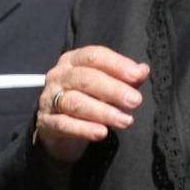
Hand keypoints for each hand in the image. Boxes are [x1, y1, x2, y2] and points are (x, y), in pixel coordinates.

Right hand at [35, 46, 148, 164]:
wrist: (59, 126)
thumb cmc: (89, 97)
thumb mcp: (108, 84)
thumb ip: (126, 77)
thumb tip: (143, 70)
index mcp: (73, 60)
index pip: (94, 56)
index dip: (117, 64)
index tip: (137, 76)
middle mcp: (59, 76)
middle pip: (86, 79)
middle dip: (114, 90)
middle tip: (136, 101)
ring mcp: (49, 98)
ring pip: (76, 102)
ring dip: (104, 112)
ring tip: (125, 120)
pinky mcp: (46, 121)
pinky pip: (64, 124)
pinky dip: (84, 129)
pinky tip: (102, 133)